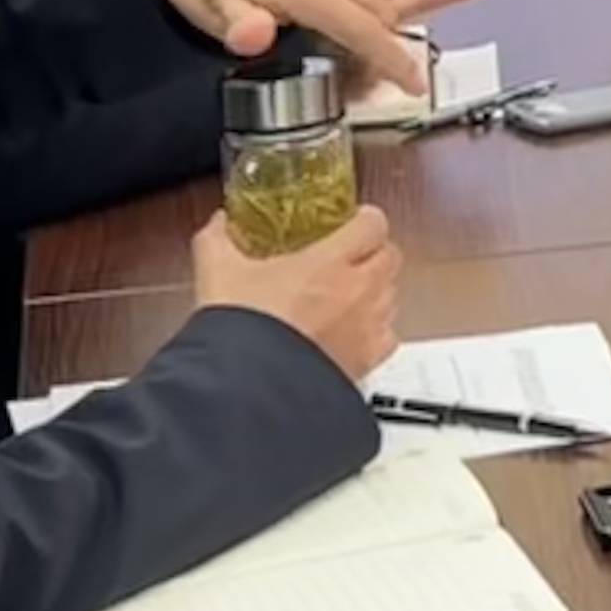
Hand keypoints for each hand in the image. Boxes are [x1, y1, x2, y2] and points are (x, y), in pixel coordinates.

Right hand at [191, 207, 403, 381]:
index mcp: (329, 262)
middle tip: (349, 257)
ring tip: (348, 294)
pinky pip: (389, 336)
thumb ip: (218, 240)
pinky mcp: (367, 362)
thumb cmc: (241, 331)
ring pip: (392, 295)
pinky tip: (353, 332)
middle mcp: (358, 292)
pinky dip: (377, 330)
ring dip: (376, 289)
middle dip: (374, 252)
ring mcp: (367, 328)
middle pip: (390, 256)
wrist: (250, 390)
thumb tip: (219, 224)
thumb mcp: (217, 273)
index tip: (349, 222)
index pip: (373, 223)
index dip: (364, 220)